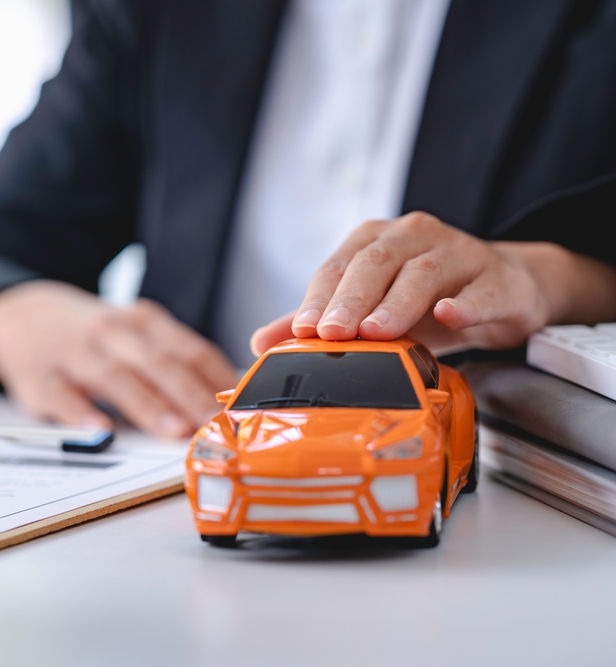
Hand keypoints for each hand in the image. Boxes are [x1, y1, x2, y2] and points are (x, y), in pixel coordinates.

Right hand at [0, 280, 237, 436]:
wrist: (19, 313)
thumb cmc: (90, 333)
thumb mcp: (132, 331)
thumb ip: (173, 358)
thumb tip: (226, 398)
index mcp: (142, 322)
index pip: (188, 349)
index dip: (217, 378)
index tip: (242, 406)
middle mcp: (111, 332)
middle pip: (158, 362)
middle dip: (191, 394)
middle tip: (216, 423)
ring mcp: (74, 353)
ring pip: (115, 377)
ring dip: (148, 404)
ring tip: (174, 430)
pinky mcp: (38, 377)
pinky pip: (60, 395)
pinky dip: (80, 413)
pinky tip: (100, 431)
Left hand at [250, 212, 615, 355]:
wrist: (505, 288)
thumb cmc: (426, 299)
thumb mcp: (371, 308)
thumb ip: (319, 322)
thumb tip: (261, 344)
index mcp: (375, 241)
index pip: (339, 266)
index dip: (319, 297)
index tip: (302, 330)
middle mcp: (414, 237)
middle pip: (377, 262)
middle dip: (351, 298)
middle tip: (333, 333)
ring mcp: (460, 254)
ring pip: (425, 273)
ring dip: (399, 303)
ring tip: (377, 332)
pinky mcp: (499, 279)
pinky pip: (483, 290)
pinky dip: (466, 303)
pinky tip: (450, 315)